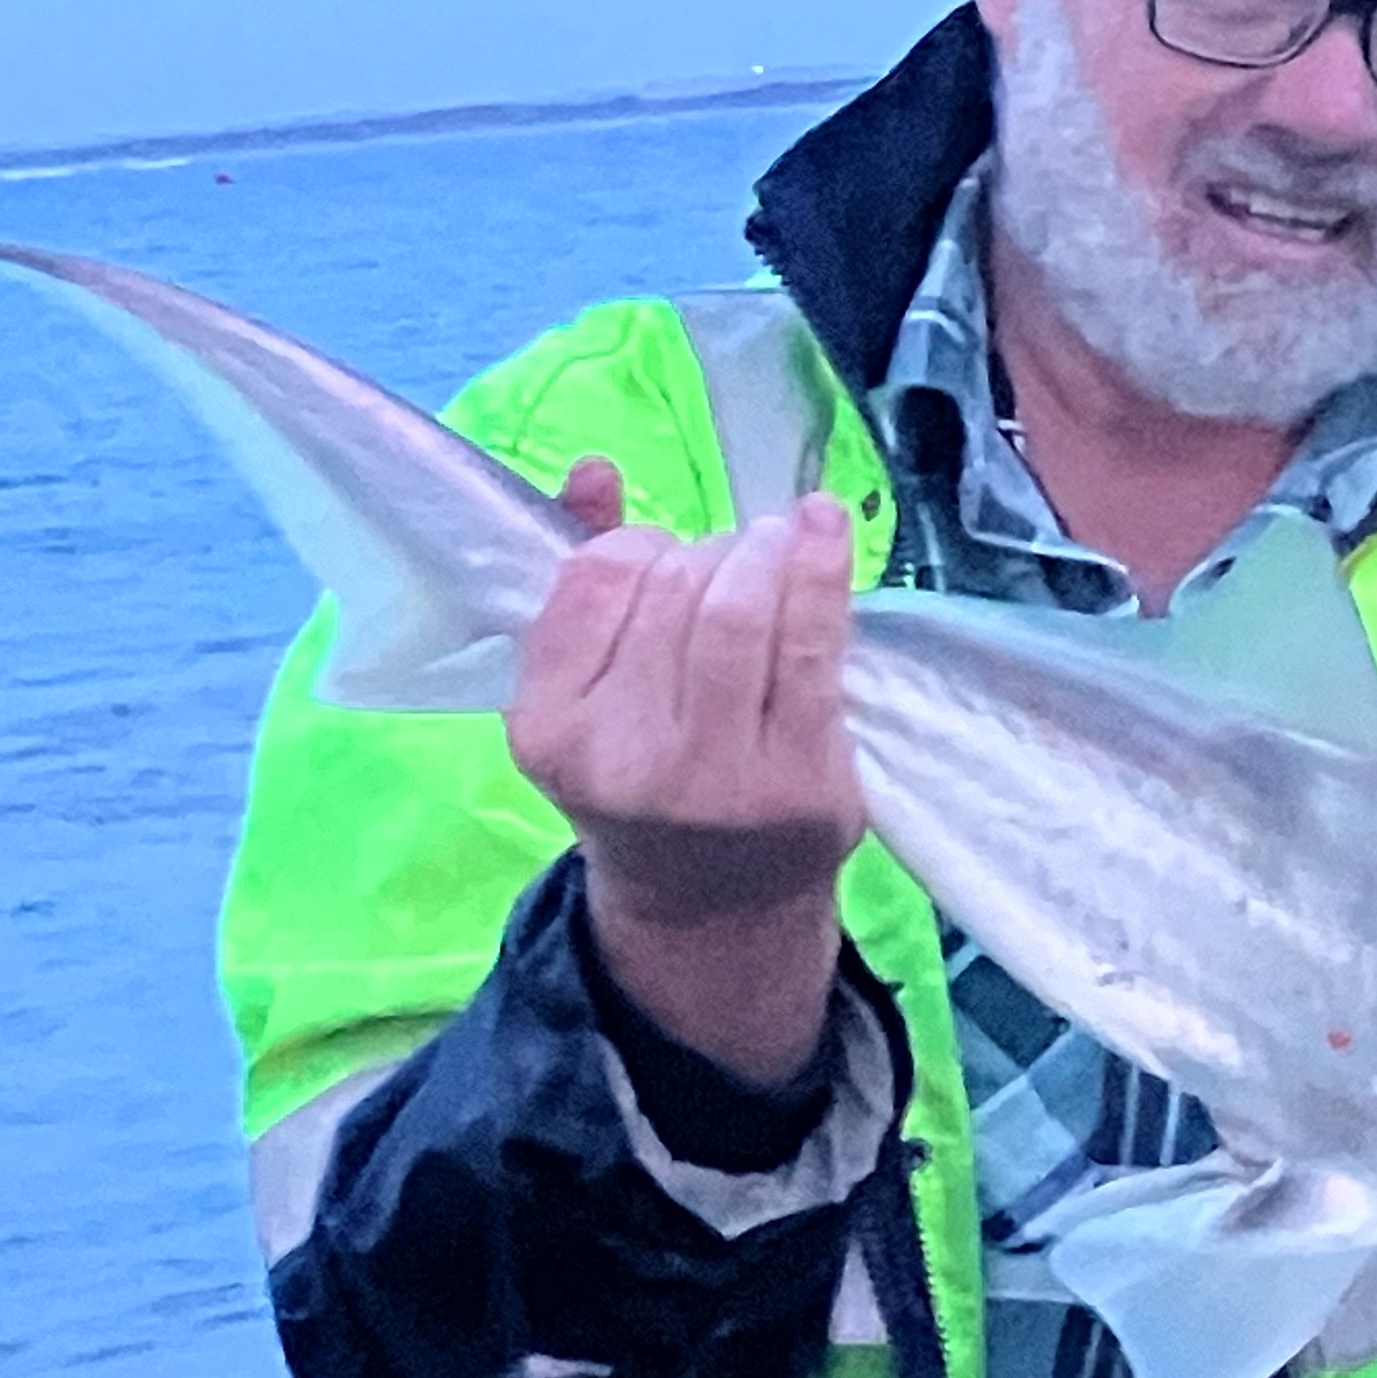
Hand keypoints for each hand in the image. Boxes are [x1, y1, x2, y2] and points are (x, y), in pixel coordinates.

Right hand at [506, 459, 864, 1086]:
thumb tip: (594, 471)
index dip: (643, 546)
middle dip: (713, 552)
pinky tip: (826, 531)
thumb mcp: (587, 694)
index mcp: (550, 729)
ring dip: (764, 553)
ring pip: (738, 609)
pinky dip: (823, 571)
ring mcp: (715, 776)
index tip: (669, 561)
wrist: (713, 907)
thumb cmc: (649, 777)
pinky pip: (811, 647)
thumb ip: (585, 580)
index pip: (596, 578)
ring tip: (777, 547)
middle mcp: (623, 758)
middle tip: (736, 564)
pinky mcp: (799, 780)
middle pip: (673, 587)